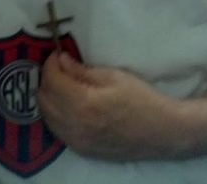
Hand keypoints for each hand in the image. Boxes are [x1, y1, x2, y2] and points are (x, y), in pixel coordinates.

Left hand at [37, 52, 193, 160]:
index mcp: (83, 103)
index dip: (51, 63)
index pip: (52, 80)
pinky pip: (57, 130)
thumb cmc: (141, 99)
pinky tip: (67, 105)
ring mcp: (77, 141)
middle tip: (60, 68)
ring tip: (62, 85)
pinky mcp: (82, 150)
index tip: (58, 54)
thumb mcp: (113, 76)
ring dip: (49, 97)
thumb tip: (61, 60)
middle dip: (47, 79)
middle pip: (43, 98)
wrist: (163, 132)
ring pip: (46, 116)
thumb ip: (82, 70)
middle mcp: (74, 125)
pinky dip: (55, 115)